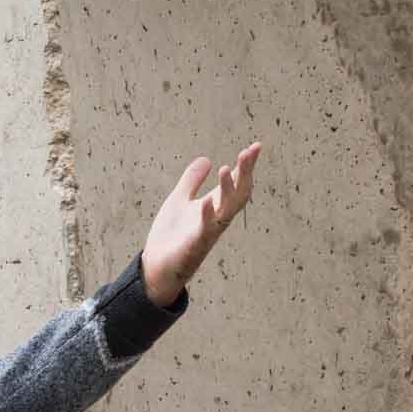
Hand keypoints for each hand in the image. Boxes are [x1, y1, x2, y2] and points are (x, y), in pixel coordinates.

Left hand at [141, 141, 258, 305]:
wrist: (156, 265)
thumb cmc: (172, 235)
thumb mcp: (179, 200)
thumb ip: (192, 181)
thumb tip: (206, 159)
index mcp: (214, 206)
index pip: (236, 182)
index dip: (246, 165)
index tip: (256, 146)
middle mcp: (217, 217)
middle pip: (239, 193)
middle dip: (245, 173)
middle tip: (249, 152)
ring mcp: (208, 232)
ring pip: (227, 210)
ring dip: (228, 190)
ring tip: (226, 169)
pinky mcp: (194, 245)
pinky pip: (205, 230)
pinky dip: (207, 216)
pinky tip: (206, 201)